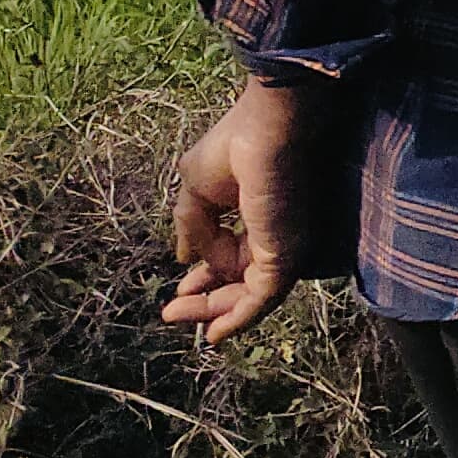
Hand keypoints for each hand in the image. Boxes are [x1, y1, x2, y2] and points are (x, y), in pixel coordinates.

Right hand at [165, 77, 341, 344]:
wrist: (270, 125)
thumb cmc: (236, 145)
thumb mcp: (196, 190)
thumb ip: (192, 227)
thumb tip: (183, 259)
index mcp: (256, 215)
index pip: (231, 255)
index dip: (204, 272)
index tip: (178, 288)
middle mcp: (274, 234)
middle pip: (240, 278)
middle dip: (206, 298)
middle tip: (171, 313)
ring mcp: (283, 246)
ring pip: (249, 294)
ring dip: (213, 311)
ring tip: (175, 317)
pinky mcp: (286, 254)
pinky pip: (263, 298)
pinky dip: (240, 319)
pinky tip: (215, 333)